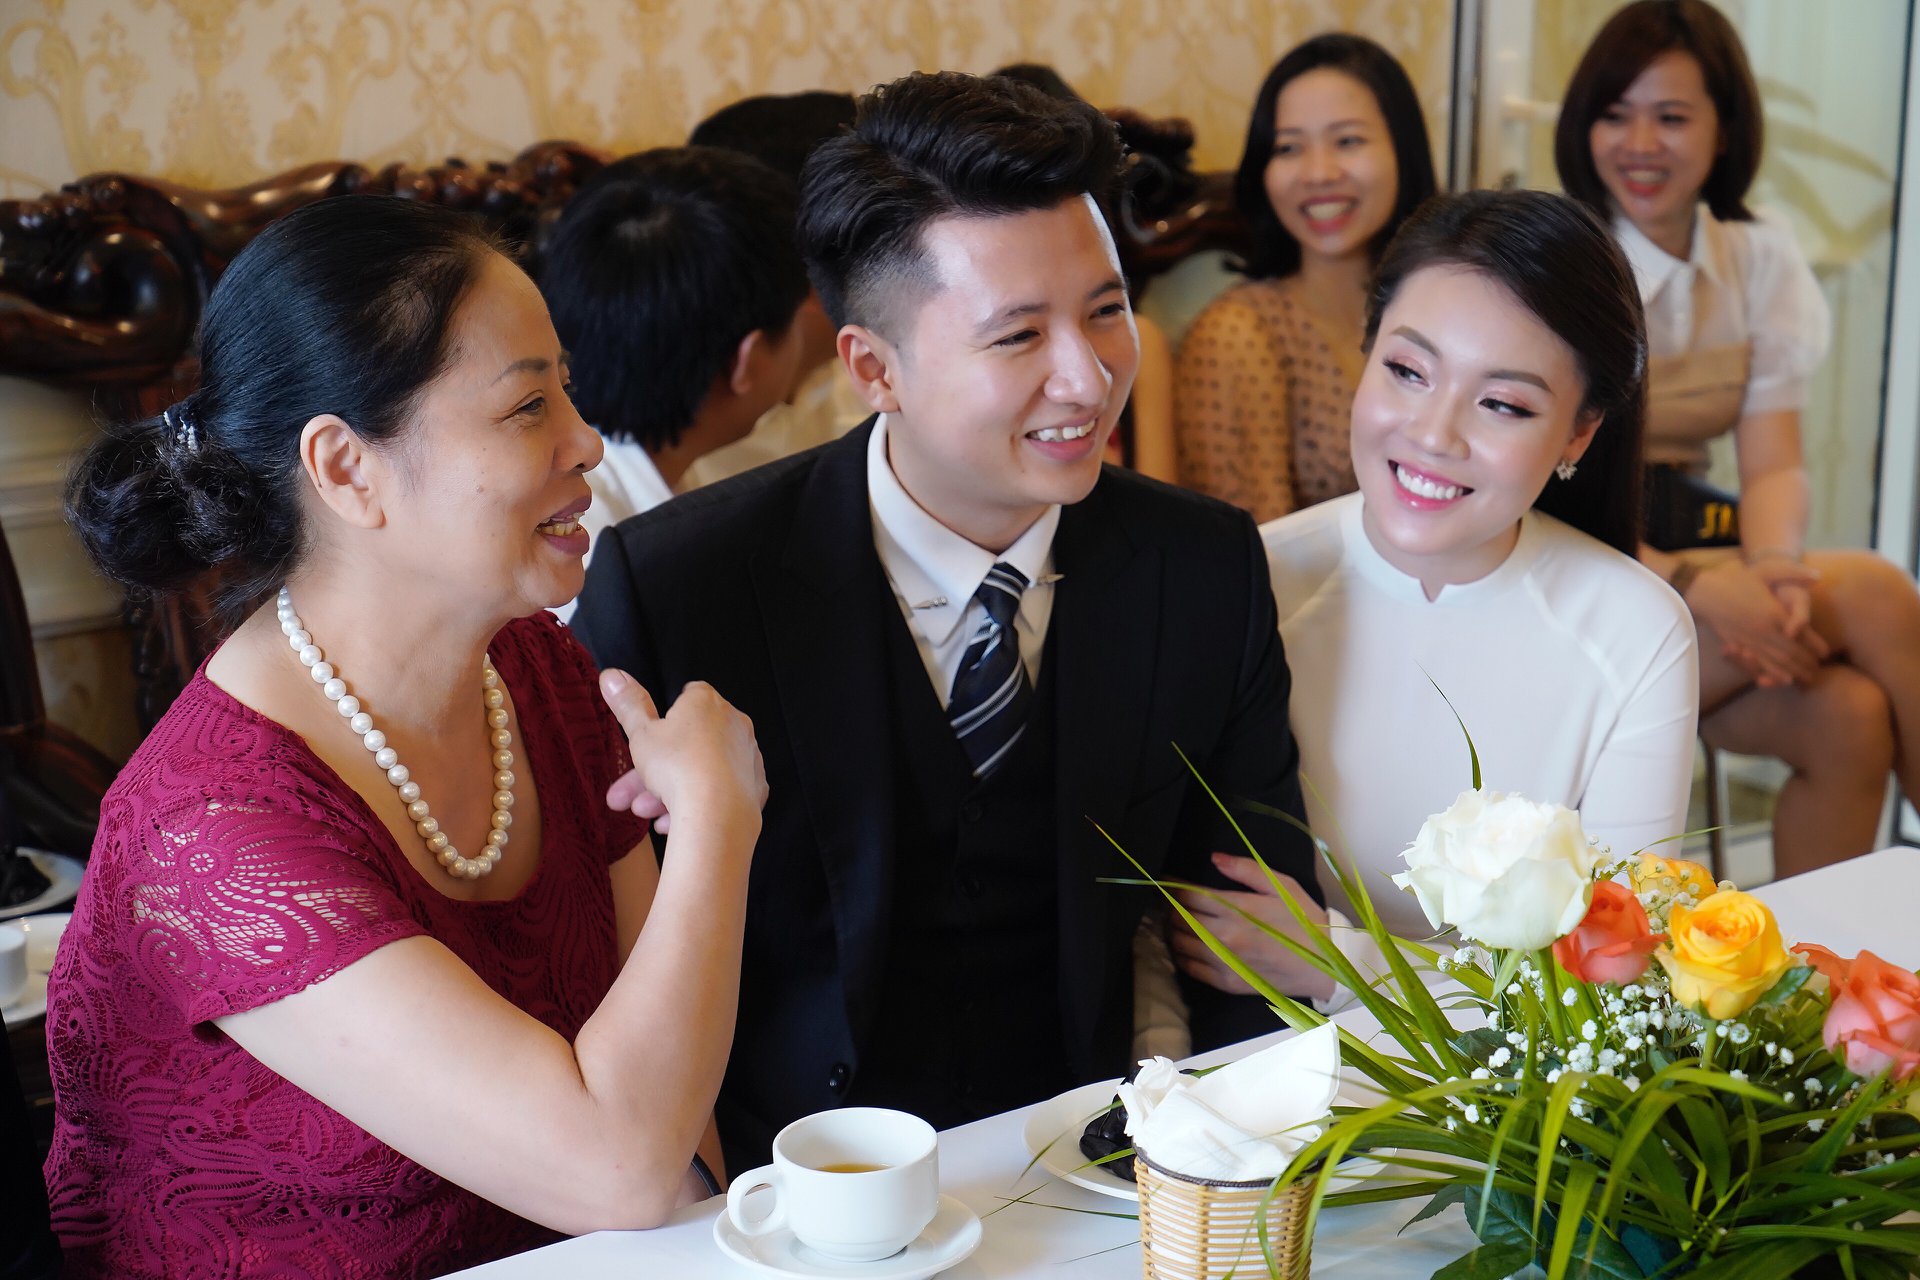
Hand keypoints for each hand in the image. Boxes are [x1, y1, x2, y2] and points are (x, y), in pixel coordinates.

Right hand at [600, 671, 766, 834]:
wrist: (717, 813)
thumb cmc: (677, 767)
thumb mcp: (640, 734)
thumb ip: (628, 705)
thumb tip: (612, 676)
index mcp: (706, 702)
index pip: (686, 697)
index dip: (665, 719)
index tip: (650, 739)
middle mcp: (733, 721)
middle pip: (688, 743)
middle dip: (655, 770)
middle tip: (629, 795)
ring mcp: (747, 754)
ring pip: (702, 770)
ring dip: (672, 791)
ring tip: (647, 813)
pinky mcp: (755, 785)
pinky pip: (721, 791)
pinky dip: (699, 803)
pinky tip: (674, 820)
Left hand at [1169, 853, 1333, 1000]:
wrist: (1327, 965)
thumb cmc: (1304, 920)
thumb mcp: (1282, 886)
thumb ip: (1246, 869)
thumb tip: (1214, 858)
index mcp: (1237, 910)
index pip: (1189, 895)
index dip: (1173, 886)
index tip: (1167, 881)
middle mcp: (1225, 937)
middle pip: (1178, 918)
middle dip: (1169, 906)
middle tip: (1168, 899)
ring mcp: (1224, 963)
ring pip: (1179, 943)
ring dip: (1171, 929)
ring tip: (1174, 920)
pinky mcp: (1227, 983)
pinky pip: (1189, 968)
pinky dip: (1180, 954)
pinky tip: (1184, 944)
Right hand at [1686, 558, 1823, 687]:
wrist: (1704, 591)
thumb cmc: (1735, 579)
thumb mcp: (1766, 571)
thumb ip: (1793, 572)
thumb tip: (1818, 577)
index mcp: (1773, 613)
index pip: (1801, 634)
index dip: (1815, 645)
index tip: (1825, 653)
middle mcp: (1764, 630)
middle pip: (1791, 652)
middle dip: (1806, 663)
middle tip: (1818, 670)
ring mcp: (1750, 639)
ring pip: (1777, 660)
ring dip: (1793, 671)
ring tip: (1805, 678)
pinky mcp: (1739, 644)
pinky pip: (1760, 662)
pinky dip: (1774, 672)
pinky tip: (1783, 679)